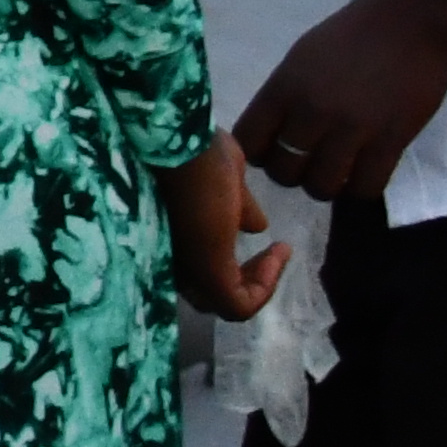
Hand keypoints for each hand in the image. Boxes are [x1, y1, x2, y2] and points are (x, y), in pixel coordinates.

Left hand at [159, 132, 290, 326]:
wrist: (179, 142)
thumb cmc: (194, 149)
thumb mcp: (224, 178)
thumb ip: (237, 205)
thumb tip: (255, 225)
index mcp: (167, 236)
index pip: (196, 269)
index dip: (233, 262)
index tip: (265, 238)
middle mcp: (171, 258)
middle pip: (206, 291)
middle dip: (244, 278)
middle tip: (268, 255)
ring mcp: (187, 269)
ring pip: (222, 302)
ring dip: (258, 283)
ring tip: (277, 254)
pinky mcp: (207, 275)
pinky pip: (238, 305)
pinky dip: (264, 288)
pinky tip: (279, 252)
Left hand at [235, 0, 446, 211]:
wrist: (413, 21)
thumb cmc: (355, 34)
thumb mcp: (302, 57)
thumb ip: (284, 95)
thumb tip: (271, 134)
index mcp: (285, 85)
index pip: (249, 141)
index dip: (258, 154)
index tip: (272, 151)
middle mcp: (312, 110)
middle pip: (283, 171)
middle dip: (291, 173)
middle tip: (307, 164)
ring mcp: (352, 128)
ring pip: (320, 186)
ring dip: (325, 185)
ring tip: (335, 171)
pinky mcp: (391, 141)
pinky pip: (365, 187)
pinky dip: (359, 189)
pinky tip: (362, 174)